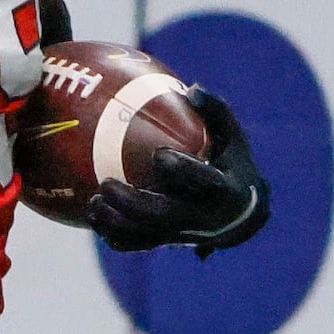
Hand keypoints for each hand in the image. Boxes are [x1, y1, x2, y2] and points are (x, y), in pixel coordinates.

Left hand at [85, 87, 270, 256]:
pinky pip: (138, 245)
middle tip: (106, 185)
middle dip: (133, 204)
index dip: (183, 171)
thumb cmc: (230, 162)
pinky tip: (93, 216)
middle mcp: (204, 218)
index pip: (206, 183)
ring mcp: (184, 234)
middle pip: (165, 217)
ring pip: (147, 236)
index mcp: (224, 190)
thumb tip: (192, 89)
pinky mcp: (168, 241)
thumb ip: (214, 111)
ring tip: (93, 203)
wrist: (241, 212)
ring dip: (116, 223)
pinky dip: (114, 235)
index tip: (159, 155)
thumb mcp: (231, 135)